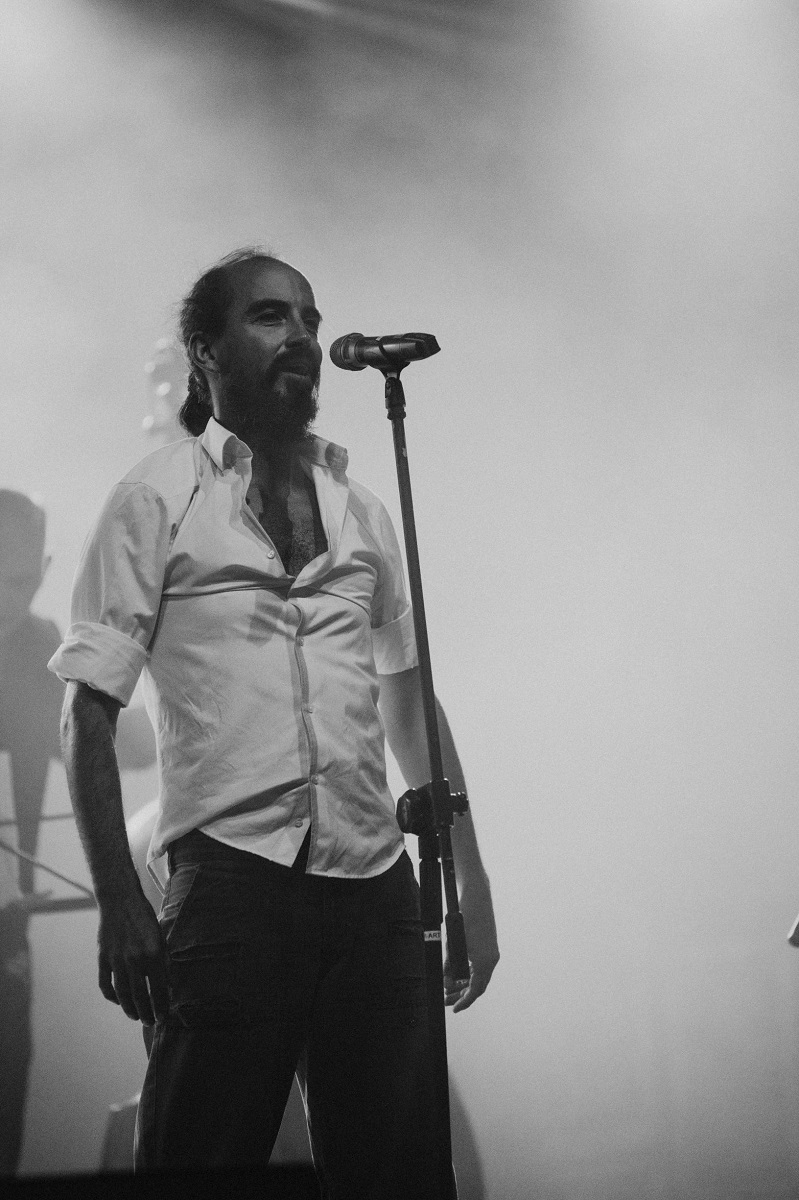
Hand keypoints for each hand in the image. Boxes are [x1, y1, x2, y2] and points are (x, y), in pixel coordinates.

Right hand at [97, 888, 168, 1024]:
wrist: (120, 901)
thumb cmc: (144, 918)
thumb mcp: (161, 937)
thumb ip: (164, 961)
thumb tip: (168, 986)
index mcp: (153, 953)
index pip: (158, 989)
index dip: (161, 1006)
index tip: (163, 1018)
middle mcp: (135, 959)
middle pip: (140, 996)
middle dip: (147, 1013)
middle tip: (151, 1023)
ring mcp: (116, 960)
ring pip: (122, 994)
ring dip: (130, 1009)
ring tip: (136, 1017)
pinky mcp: (103, 958)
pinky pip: (105, 984)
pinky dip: (111, 996)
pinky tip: (119, 1001)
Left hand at [444, 881, 498, 1012]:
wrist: (477, 896)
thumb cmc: (465, 917)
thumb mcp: (453, 943)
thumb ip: (450, 964)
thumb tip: (447, 981)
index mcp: (485, 961)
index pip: (476, 990)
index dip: (464, 1001)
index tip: (454, 1009)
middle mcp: (491, 960)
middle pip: (477, 985)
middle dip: (461, 994)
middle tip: (446, 999)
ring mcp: (491, 953)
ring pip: (478, 977)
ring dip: (463, 983)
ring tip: (447, 987)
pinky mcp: (488, 947)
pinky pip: (478, 967)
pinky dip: (468, 972)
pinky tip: (456, 974)